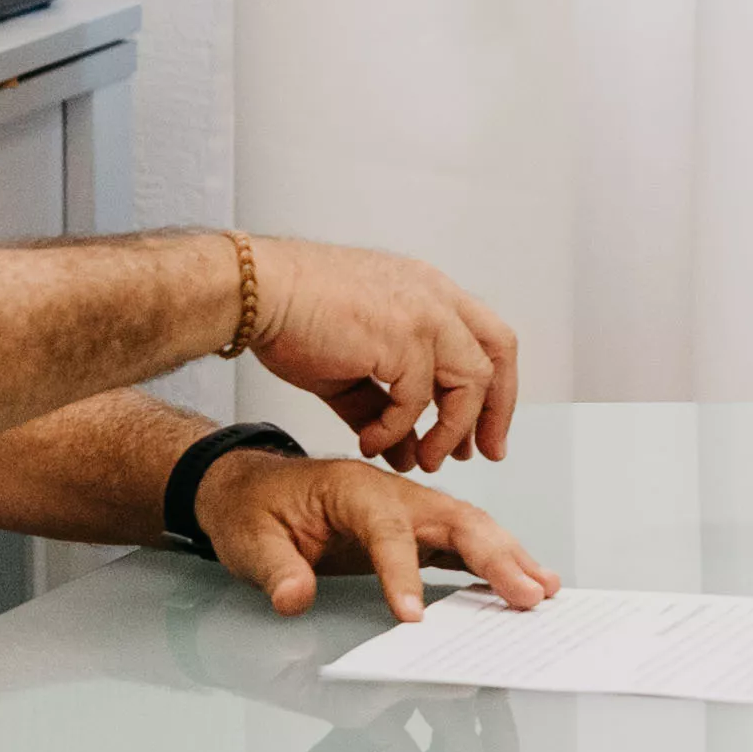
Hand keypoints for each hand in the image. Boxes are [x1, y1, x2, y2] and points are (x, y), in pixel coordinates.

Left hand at [197, 451, 560, 623]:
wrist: (254, 490)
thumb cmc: (256, 510)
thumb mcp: (251, 541)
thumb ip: (276, 570)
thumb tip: (294, 600)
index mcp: (352, 488)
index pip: (387, 530)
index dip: (403, 573)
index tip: (413, 617)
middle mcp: (393, 493)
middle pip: (454, 519)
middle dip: (494, 557)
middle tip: (526, 594)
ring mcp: (411, 510)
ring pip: (471, 529)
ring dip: (509, 558)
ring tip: (543, 589)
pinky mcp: (417, 530)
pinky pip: (464, 545)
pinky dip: (496, 563)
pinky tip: (522, 583)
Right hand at [242, 236, 521, 467]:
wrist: (255, 292)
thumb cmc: (293, 317)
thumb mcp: (352, 367)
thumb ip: (384, 406)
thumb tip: (407, 451)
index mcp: (428, 292)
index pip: (488, 339)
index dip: (495, 389)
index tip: (485, 432)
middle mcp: (435, 297)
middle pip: (498, 355)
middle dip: (495, 411)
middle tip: (481, 453)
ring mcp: (425, 314)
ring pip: (469, 383)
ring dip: (448, 431)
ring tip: (424, 459)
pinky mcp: (404, 337)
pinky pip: (417, 401)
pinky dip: (396, 429)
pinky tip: (371, 441)